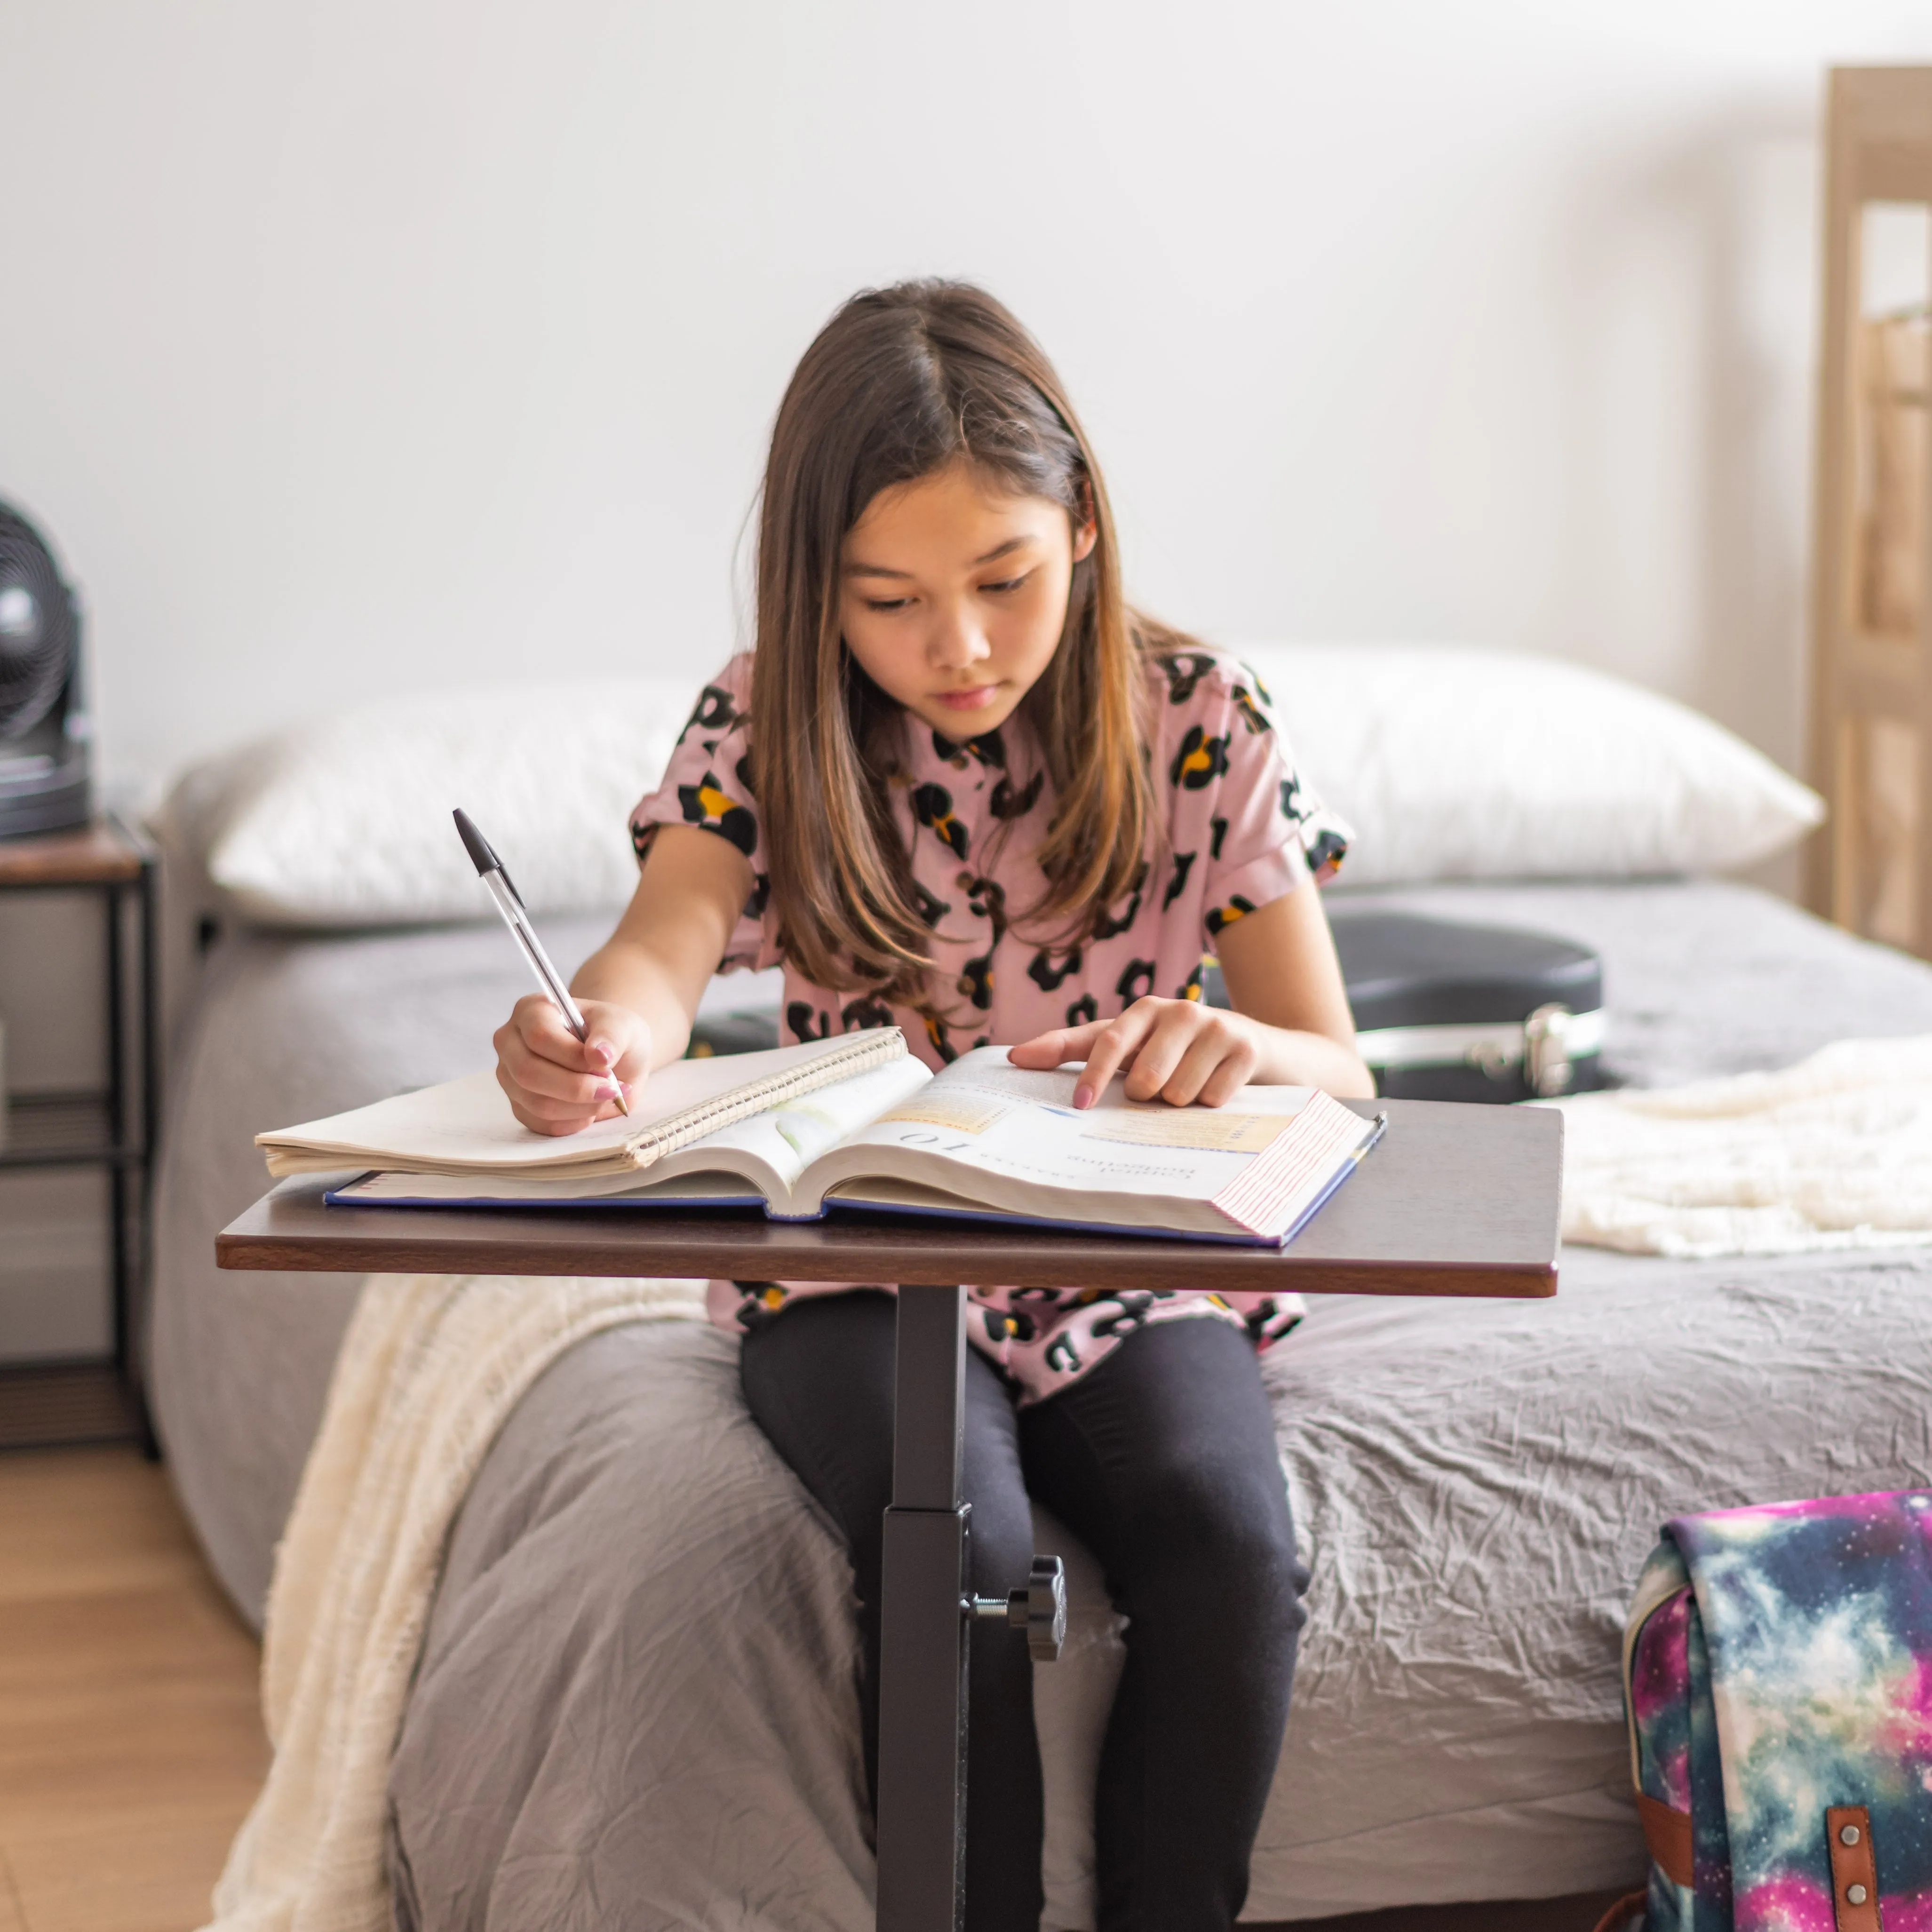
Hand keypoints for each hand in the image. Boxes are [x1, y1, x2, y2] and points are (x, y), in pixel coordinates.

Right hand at [493, 996, 650, 1135]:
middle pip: (529, 1073)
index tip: (606, 1066)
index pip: (539, 1036)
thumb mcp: (623, 1025)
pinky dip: (575, 1122)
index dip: (573, 1057)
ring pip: (537, 1104)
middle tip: (612, 1089)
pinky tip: (592, 1108)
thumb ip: (611, 1035)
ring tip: (608, 1095)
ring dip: (581, 1107)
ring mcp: (510, 1077)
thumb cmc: (612, 1036)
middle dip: (577, 1087)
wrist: (611, 1058)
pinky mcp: (520, 1106)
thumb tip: (597, 1056)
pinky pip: (543, 1124)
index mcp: (530, 1011)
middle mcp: (511, 1043)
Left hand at [1008, 997, 1259, 1108]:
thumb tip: (1015, 1056)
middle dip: (1146, 1097)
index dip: (1092, 1075)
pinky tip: (1216, 1087)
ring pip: (1178, 1093)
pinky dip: (1210, 1104)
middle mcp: (1179, 1011)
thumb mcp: (1128, 1043)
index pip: (1107, 1042)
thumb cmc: (1173, 1048)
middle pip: (1145, 1079)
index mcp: (1143, 1010)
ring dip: (1180, 1103)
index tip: (1079, 1104)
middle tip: (1157, 1090)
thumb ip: (1073, 1048)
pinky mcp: (1245, 1049)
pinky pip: (1213, 1099)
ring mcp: (1215, 1027)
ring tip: (1191, 1085)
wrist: (1251, 1045)